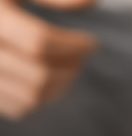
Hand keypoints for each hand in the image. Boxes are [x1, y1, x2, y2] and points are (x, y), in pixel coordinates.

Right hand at [0, 0, 95, 119]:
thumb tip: (91, 2)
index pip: (38, 42)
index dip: (74, 45)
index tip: (90, 42)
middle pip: (38, 75)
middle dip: (71, 68)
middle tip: (81, 55)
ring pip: (31, 97)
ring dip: (61, 86)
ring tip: (69, 67)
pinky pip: (18, 108)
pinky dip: (41, 98)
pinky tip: (48, 80)